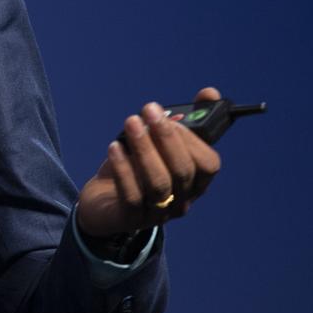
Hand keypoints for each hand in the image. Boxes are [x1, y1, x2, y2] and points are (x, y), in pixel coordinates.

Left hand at [76, 87, 222, 238]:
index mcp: (195, 182)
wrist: (103, 203)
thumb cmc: (137, 168)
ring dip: (144, 149)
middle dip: (166, 137)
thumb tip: (209, 92)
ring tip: (130, 122)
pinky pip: (131, 196)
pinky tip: (114, 147)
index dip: (192, 139)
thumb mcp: (158, 144)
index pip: (208, 164)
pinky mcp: (131, 219)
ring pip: (158, 183)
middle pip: (182, 171)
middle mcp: (181, 200)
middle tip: (148, 110)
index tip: (172, 116)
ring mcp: (158, 213)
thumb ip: (184, 120)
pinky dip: (123, 169)